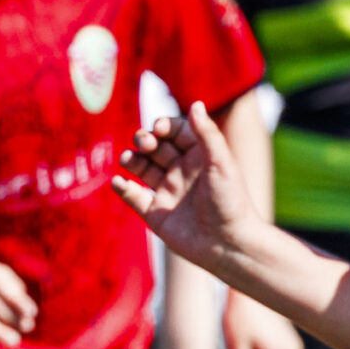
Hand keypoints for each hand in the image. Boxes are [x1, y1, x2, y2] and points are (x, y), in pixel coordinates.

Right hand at [114, 101, 265, 269]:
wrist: (229, 245)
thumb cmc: (231, 202)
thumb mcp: (222, 162)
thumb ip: (206, 133)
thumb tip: (196, 103)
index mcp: (199, 157)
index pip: (176, 132)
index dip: (164, 126)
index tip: (158, 128)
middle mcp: (181, 171)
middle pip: (155, 147)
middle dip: (145, 140)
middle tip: (144, 143)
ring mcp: (167, 191)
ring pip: (141, 168)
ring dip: (131, 159)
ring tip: (128, 159)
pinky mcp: (154, 212)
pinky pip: (132, 195)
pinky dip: (122, 187)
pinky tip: (119, 181)